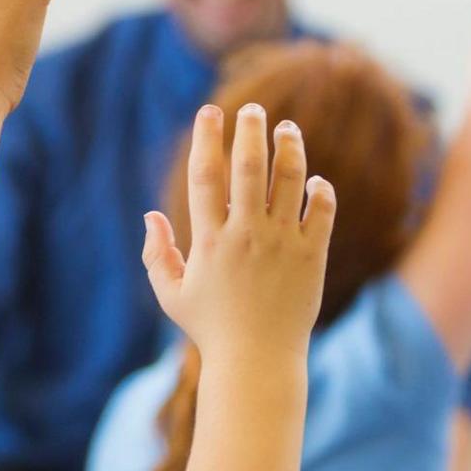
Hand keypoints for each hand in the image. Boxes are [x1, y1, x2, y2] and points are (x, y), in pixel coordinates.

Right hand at [143, 105, 335, 366]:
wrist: (257, 361)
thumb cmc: (211, 329)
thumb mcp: (172, 294)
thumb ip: (157, 254)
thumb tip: (151, 216)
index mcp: (210, 240)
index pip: (207, 175)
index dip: (207, 139)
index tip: (209, 113)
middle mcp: (246, 235)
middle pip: (250, 167)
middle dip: (251, 130)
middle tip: (253, 109)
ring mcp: (282, 244)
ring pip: (290, 180)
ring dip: (289, 148)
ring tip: (287, 129)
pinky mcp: (310, 256)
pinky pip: (320, 211)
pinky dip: (319, 190)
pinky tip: (313, 180)